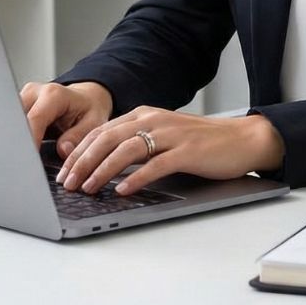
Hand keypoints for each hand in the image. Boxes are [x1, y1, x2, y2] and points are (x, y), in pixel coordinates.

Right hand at [19, 81, 113, 156]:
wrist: (85, 98)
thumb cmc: (89, 109)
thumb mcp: (93, 122)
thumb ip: (78, 136)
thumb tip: (63, 150)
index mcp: (54, 94)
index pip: (34, 119)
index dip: (30, 141)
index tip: (30, 162)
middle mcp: (35, 92)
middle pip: (17, 120)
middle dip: (21, 143)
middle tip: (29, 163)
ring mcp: (23, 98)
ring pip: (11, 122)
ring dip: (18, 141)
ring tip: (31, 154)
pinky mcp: (17, 106)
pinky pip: (12, 124)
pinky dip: (18, 138)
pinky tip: (27, 148)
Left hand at [55, 106, 284, 195]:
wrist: (242, 139)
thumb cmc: (201, 143)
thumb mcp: (163, 136)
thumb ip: (137, 143)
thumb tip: (103, 164)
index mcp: (145, 114)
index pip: (102, 131)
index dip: (79, 151)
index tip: (63, 171)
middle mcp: (154, 120)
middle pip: (108, 137)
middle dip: (83, 161)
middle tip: (67, 183)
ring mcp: (171, 134)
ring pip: (127, 149)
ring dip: (102, 170)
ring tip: (87, 188)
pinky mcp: (187, 151)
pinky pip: (156, 164)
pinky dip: (136, 178)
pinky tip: (122, 190)